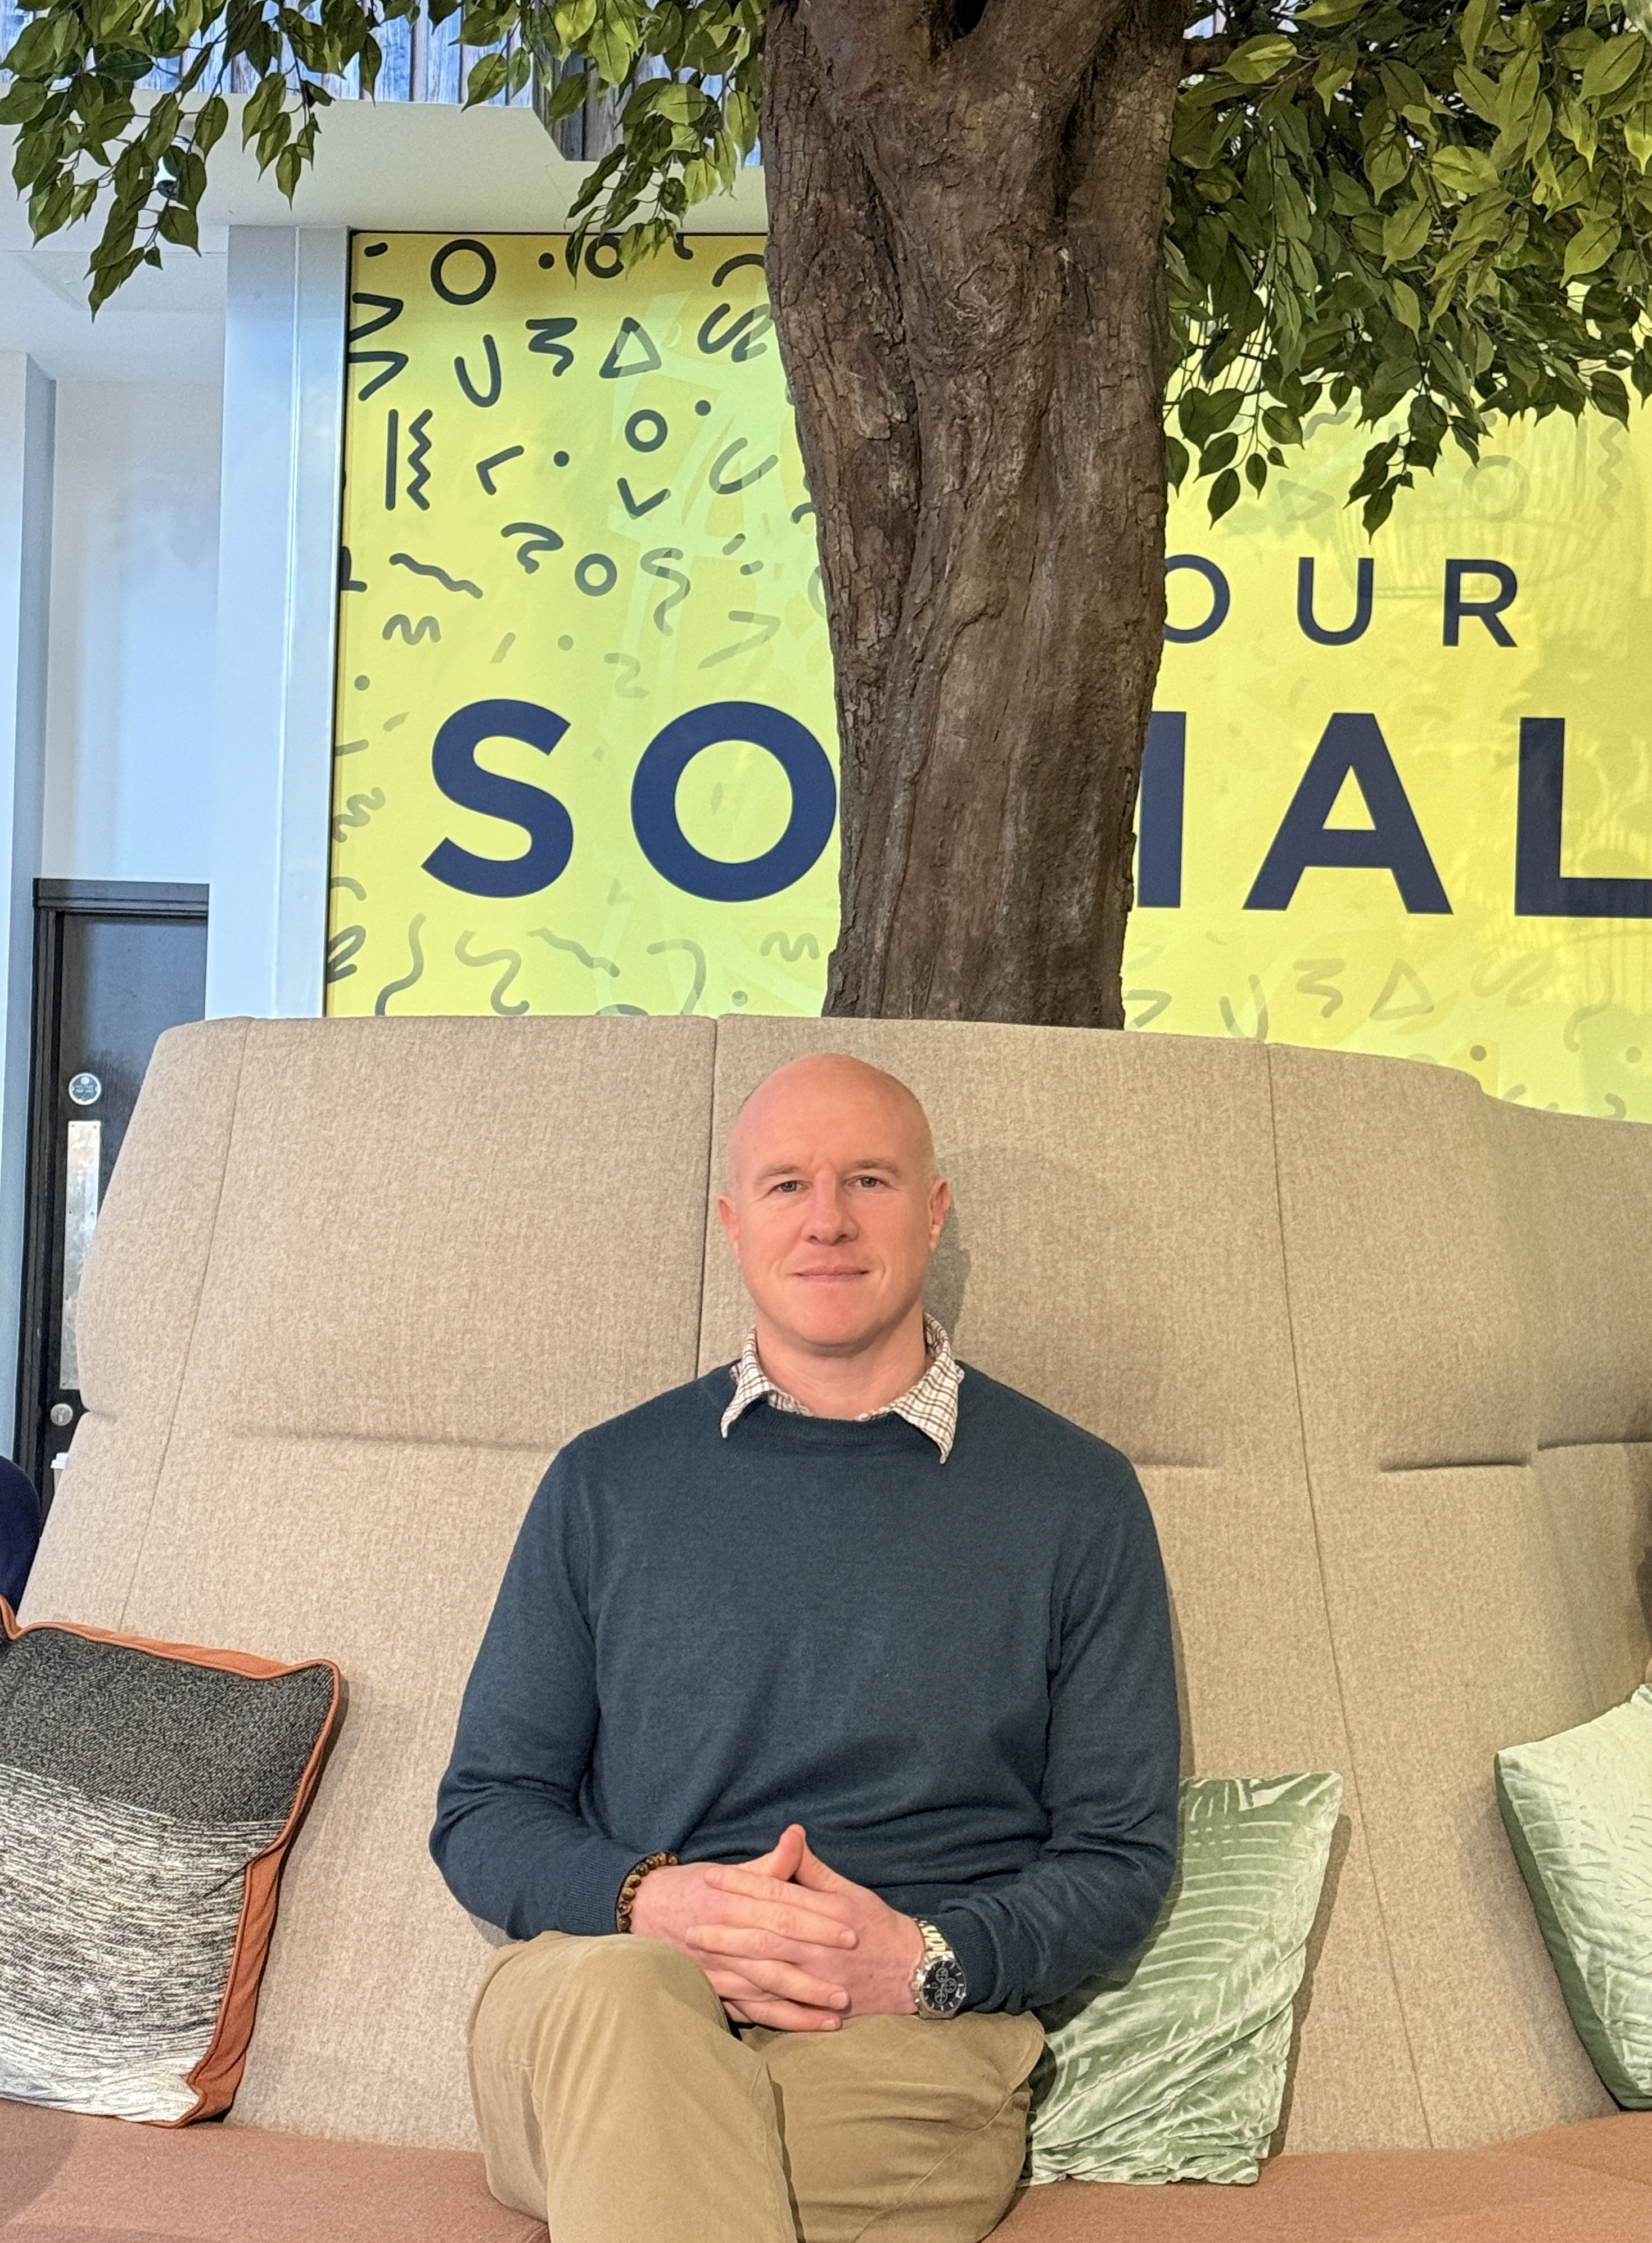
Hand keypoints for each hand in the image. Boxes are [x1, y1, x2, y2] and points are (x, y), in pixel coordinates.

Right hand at [630, 1825, 859, 2031]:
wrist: (644, 1909)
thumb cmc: (695, 1887)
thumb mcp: (733, 1870)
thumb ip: (770, 1863)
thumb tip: (797, 1834)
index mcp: (733, 1903)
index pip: (783, 1913)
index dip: (817, 1924)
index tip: (851, 1933)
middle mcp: (725, 1939)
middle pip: (777, 1957)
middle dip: (815, 1973)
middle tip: (851, 1985)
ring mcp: (718, 1970)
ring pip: (766, 1991)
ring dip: (803, 2003)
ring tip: (838, 2011)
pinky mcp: (715, 1991)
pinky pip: (751, 2011)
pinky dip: (780, 2019)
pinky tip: (809, 2025)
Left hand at [693, 1827, 925, 2023]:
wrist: (913, 1971)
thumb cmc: (878, 1925)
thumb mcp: (850, 1890)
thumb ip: (814, 1870)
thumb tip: (791, 1836)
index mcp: (828, 1911)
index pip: (778, 1895)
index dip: (744, 1885)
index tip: (713, 1877)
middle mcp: (821, 1945)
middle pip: (767, 1935)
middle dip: (727, 1928)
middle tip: (691, 1924)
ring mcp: (820, 1979)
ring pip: (769, 1971)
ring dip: (732, 1964)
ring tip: (700, 1957)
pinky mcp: (819, 2007)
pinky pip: (780, 2006)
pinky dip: (751, 2002)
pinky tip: (725, 1995)